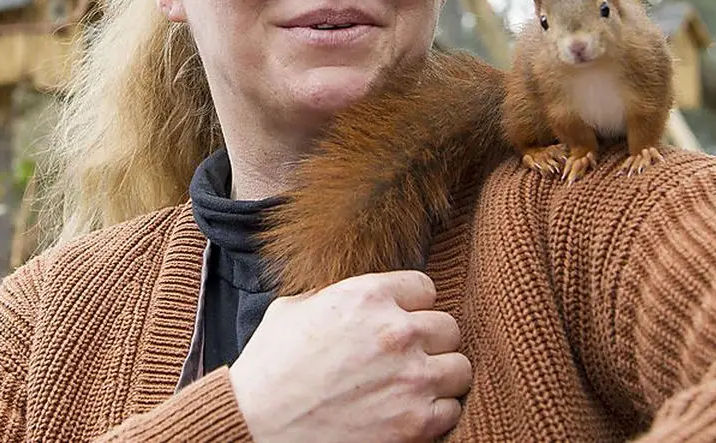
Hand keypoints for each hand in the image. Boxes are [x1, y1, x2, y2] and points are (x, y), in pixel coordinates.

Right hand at [229, 270, 470, 441]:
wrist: (255, 425)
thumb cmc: (268, 368)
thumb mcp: (293, 309)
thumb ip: (334, 296)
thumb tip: (351, 296)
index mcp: (369, 296)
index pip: (426, 288)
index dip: (412, 306)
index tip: (400, 322)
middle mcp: (398, 332)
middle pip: (448, 328)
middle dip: (430, 342)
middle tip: (407, 358)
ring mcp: (411, 378)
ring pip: (459, 368)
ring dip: (440, 377)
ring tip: (415, 387)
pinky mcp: (415, 422)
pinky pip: (451, 410)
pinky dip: (435, 414)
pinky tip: (409, 413)